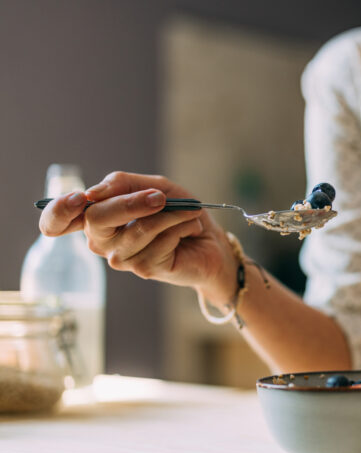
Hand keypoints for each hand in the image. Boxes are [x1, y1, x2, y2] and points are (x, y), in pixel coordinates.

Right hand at [39, 171, 237, 304]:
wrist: (210, 241)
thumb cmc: (179, 212)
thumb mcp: (155, 186)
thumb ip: (123, 184)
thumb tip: (93, 193)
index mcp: (97, 218)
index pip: (57, 221)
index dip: (58, 211)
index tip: (79, 198)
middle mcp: (102, 240)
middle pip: (96, 219)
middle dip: (131, 202)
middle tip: (161, 196)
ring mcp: (120, 258)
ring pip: (138, 229)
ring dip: (171, 214)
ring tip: (189, 212)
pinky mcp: (143, 269)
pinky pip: (161, 241)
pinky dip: (182, 227)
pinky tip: (190, 229)